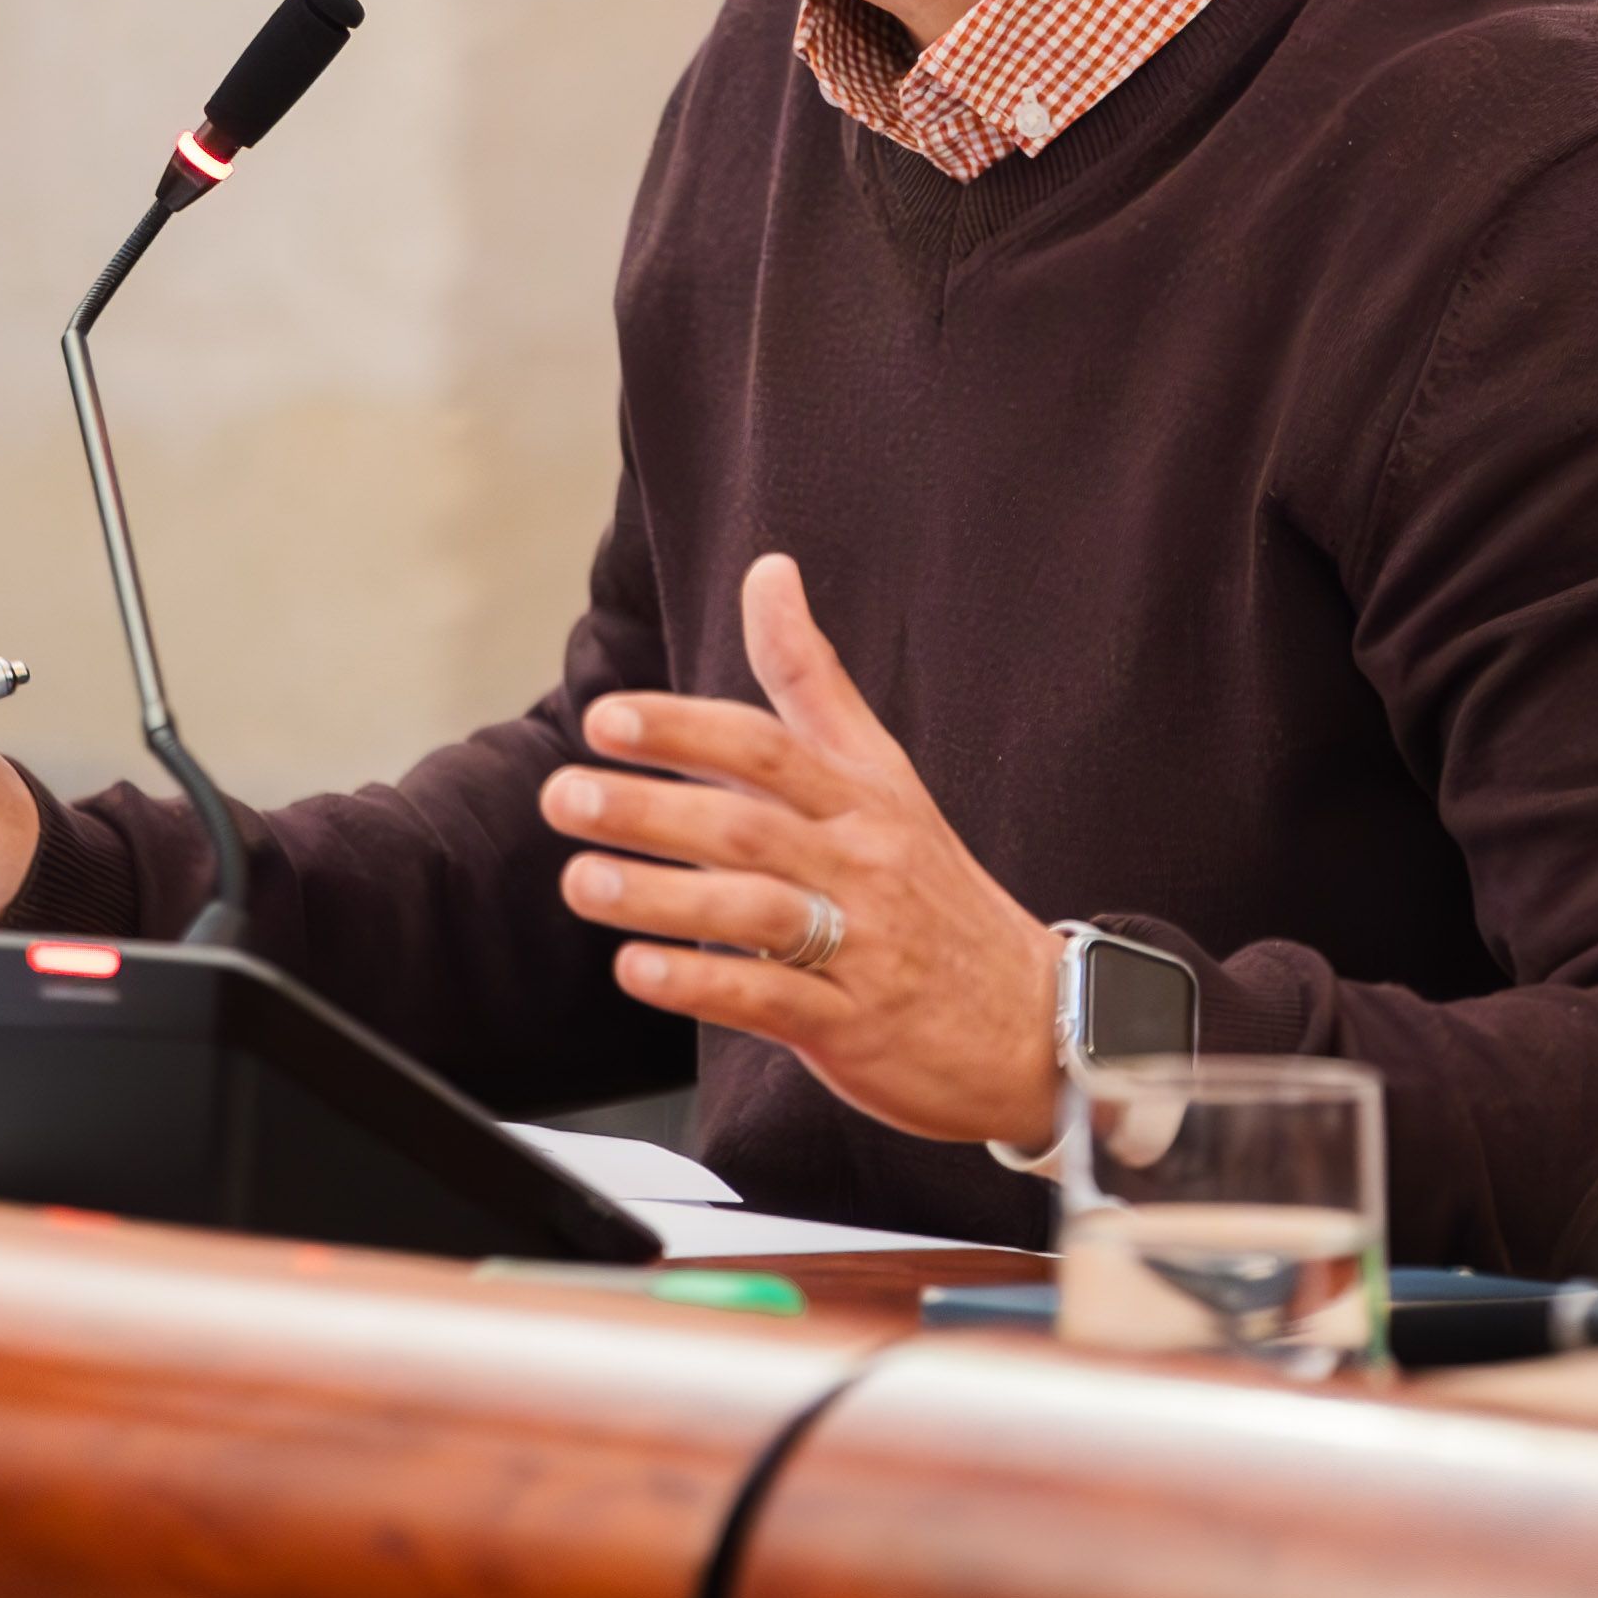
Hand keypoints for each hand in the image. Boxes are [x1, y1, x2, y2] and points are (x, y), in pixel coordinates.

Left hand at [545, 554, 1064, 1149]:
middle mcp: (865, 863)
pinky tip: (638, 971)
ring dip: (660, 896)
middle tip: (565, 797)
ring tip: (581, 882)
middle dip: (650, 809)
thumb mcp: (885, 775)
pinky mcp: (854, 1025)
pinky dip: (701, 983)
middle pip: (750, 826)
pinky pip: (771, 999)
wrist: (1033, 1016)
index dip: (686, 730)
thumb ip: (812, 680)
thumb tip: (768, 572)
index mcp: (868, 798)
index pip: (770, 748)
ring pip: (755, 911)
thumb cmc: (934, 890)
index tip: (608, 720)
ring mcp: (863, 947)